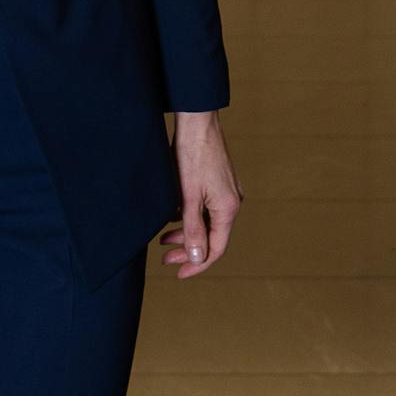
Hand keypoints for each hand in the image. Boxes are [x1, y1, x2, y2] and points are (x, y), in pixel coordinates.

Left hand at [159, 111, 239, 278]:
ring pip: (208, 223)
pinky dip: (190, 218)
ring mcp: (226, 191)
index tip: (178, 273)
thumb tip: (198, 257)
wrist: (198, 122)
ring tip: (163, 239)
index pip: (216, 248)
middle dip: (188, 250)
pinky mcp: (219, 182)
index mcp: (228, 208)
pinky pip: (206, 209)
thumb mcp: (188, 196)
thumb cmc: (192, 156)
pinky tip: (172, 216)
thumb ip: (193, 229)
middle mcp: (232, 202)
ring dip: (187, 234)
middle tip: (164, 258)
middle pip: (212, 237)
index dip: (197, 264)